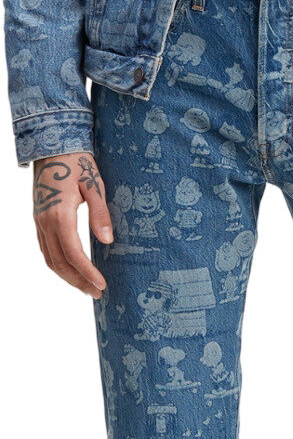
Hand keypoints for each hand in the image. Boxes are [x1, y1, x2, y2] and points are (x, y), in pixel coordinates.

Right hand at [33, 152, 112, 298]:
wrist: (52, 145)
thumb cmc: (77, 162)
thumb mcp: (94, 184)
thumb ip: (100, 214)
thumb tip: (107, 241)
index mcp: (60, 214)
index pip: (73, 254)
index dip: (87, 272)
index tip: (102, 284)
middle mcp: (45, 221)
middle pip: (60, 262)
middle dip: (79, 281)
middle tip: (98, 293)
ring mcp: (39, 221)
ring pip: (50, 259)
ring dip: (68, 277)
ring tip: (87, 288)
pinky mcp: (39, 219)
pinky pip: (46, 250)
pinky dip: (58, 265)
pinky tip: (72, 271)